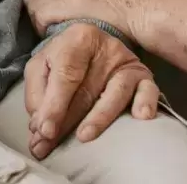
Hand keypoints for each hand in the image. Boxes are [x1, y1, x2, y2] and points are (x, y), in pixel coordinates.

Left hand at [24, 23, 158, 158]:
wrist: (92, 44)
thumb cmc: (64, 59)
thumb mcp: (42, 67)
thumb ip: (37, 96)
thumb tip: (41, 129)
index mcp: (78, 39)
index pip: (66, 76)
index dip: (54, 106)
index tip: (45, 131)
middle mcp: (106, 48)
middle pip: (87, 90)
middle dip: (67, 123)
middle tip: (50, 147)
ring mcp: (126, 62)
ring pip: (116, 92)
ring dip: (100, 117)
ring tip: (84, 136)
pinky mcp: (143, 76)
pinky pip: (149, 90)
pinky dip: (146, 103)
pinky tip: (141, 117)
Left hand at [25, 0, 161, 39]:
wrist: (149, 8)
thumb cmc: (141, 1)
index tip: (56, 12)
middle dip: (41, 6)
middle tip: (52, 25)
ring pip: (33, 2)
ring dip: (40, 18)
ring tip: (54, 33)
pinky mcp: (61, 3)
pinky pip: (38, 16)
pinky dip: (43, 28)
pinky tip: (56, 37)